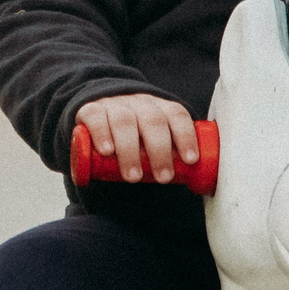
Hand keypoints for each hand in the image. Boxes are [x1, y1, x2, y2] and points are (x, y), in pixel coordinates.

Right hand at [73, 93, 199, 183]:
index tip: (190, 160)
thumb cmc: (135, 134)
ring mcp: (114, 105)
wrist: (100, 109)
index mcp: (159, 108)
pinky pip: (96, 116)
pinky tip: (106, 151)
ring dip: (130, 150)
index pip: (177, 114)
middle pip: (153, 121)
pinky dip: (102, 133)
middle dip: (160, 151)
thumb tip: (197, 186)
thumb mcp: (153, 138)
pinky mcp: (91, 109)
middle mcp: (139, 103)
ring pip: (124, 121)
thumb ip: (169, 155)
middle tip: (163, 178)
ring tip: (133, 177)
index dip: (186, 135)